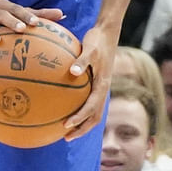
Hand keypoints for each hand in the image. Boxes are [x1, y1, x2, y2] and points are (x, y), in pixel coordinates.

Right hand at [0, 0, 64, 56]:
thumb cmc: (2, 22)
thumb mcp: (18, 16)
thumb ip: (39, 15)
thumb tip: (62, 14)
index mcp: (3, 6)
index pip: (17, 8)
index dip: (26, 15)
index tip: (36, 23)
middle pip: (1, 14)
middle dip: (10, 20)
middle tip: (21, 29)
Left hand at [63, 21, 114, 139]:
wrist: (107, 33)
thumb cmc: (97, 40)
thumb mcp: (90, 49)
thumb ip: (82, 61)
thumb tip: (73, 72)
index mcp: (103, 85)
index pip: (91, 108)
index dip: (79, 119)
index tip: (66, 126)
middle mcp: (103, 89)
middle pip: (94, 117)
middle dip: (81, 129)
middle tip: (65, 137)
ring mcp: (100, 88)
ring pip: (93, 112)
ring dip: (81, 123)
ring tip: (65, 130)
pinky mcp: (96, 84)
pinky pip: (88, 101)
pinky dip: (79, 109)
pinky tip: (64, 108)